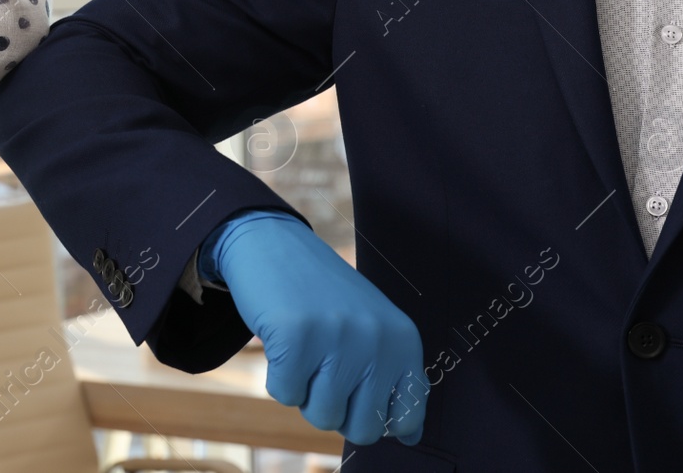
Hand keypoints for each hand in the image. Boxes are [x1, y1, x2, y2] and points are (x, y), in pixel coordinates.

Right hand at [204, 209, 428, 445]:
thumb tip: (408, 437)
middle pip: (361, 428)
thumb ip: (393, 378)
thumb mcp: (372, 329)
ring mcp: (338, 339)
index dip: (375, 419)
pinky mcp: (297, 338)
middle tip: (323, 367)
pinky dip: (277, 376)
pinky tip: (282, 339)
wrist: (275, 245)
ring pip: (322, 415)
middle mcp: (378, 341)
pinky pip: (285, 394)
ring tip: (305, 349)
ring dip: (305, 391)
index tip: (356, 394)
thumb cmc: (323, 297)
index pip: (407, 418)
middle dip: (335, 409)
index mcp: (404, 341)